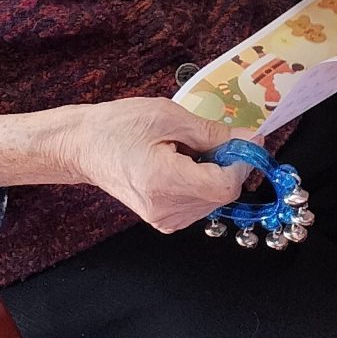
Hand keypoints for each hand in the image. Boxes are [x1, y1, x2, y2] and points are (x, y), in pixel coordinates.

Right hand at [0, 99, 253, 232]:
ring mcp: (165, 219)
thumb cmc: (119, 126)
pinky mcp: (164, 221)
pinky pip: (201, 204)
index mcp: (164, 182)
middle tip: (205, 139)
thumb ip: (213, 132)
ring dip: (214, 173)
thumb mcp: (168, 116)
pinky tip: (182, 166)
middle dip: (227, 164)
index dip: (242, 161)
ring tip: (185, 152)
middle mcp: (166, 209)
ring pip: (215, 200)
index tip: (244, 138)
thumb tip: (252, 140)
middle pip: (223, 194)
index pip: (225, 186)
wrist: (84, 147)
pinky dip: (202, 183)